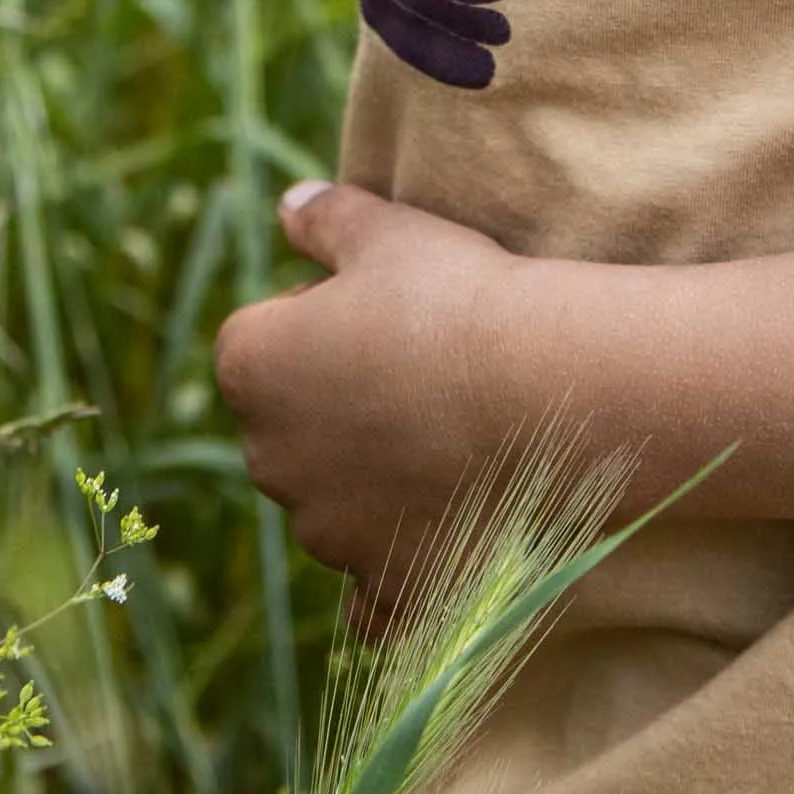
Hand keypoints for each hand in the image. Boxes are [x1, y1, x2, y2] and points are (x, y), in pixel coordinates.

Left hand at [214, 182, 525, 601]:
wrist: (541, 392)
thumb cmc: (456, 298)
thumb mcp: (386, 231)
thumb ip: (325, 217)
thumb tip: (289, 204)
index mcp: (252, 368)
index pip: (259, 335)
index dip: (318, 315)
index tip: (382, 306)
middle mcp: (269, 460)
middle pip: (290, 422)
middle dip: (334, 400)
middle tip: (419, 363)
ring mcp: (325, 532)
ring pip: (332, 499)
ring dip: (370, 473)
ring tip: (453, 429)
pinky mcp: (383, 584)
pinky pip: (371, 589)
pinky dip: (394, 567)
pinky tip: (434, 534)